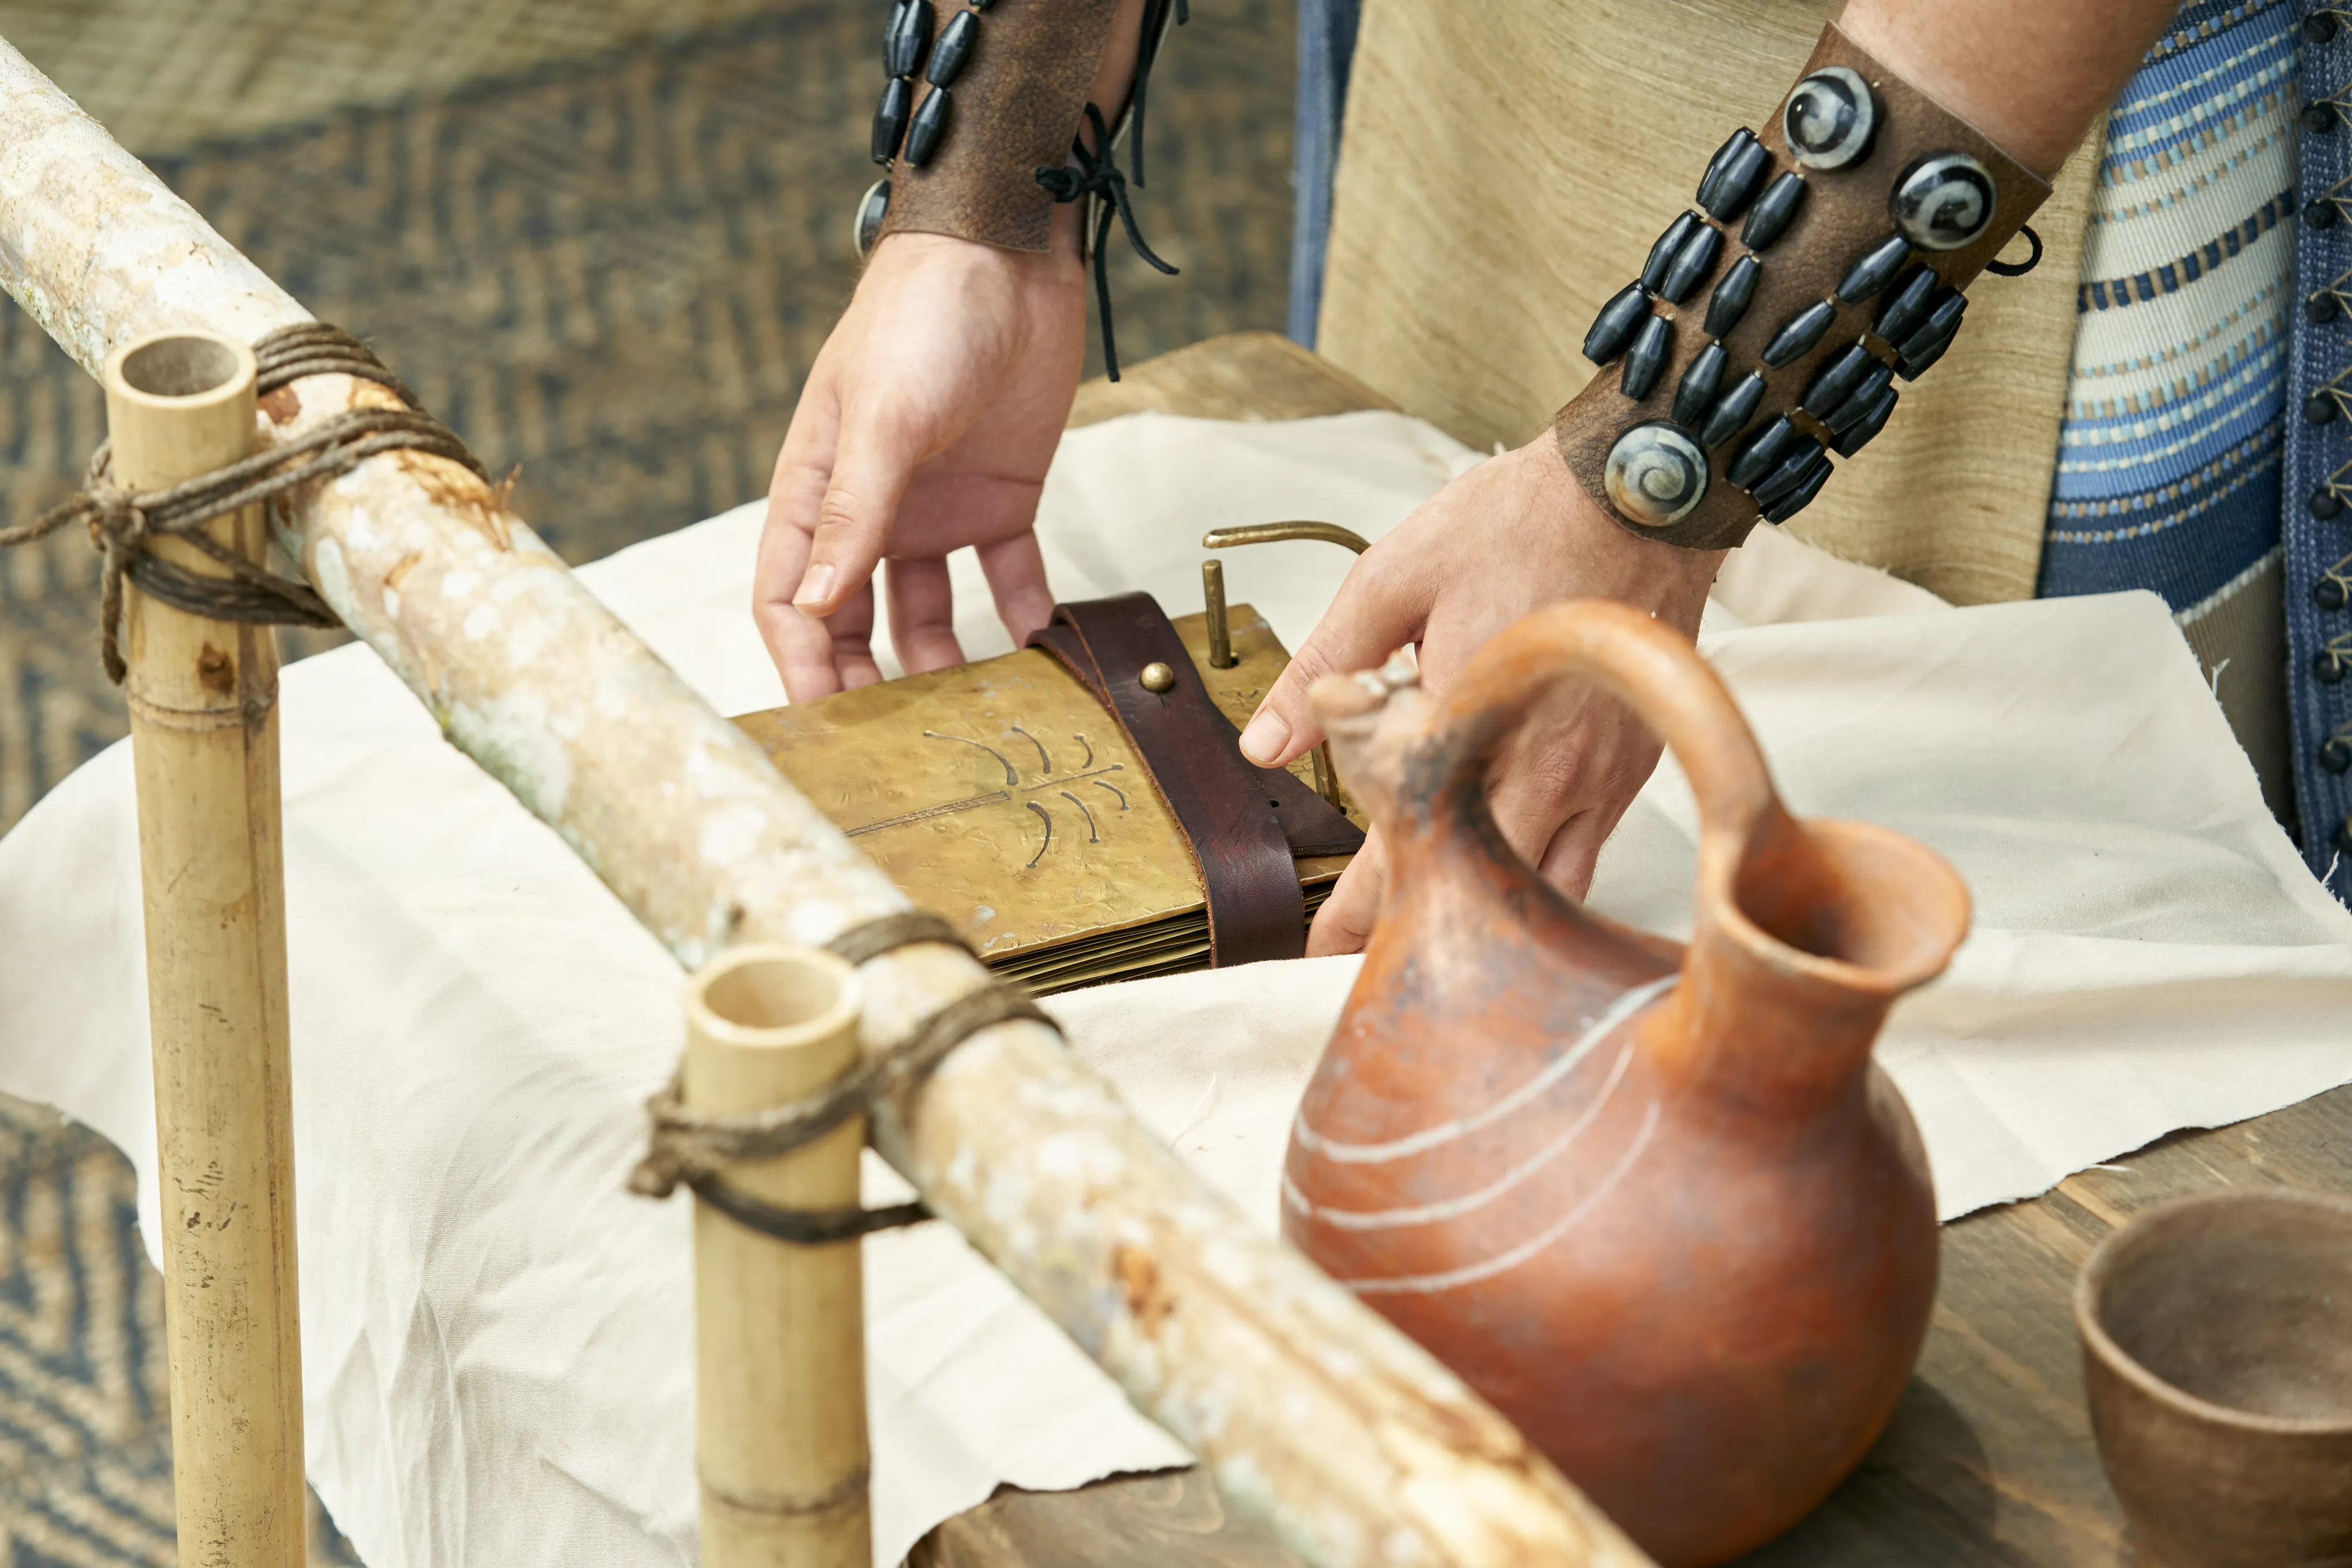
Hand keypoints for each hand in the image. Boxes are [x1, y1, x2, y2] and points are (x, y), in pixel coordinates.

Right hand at [755, 226, 1087, 699]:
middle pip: (853, 619)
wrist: (1010, 253)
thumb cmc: (922, 316)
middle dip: (867, 681)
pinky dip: (1023, 614)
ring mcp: (936, 506)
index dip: (801, 664)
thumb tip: (814, 606)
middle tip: (896, 745)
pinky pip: (1008, 575)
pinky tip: (1042, 653)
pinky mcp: (1002, 496)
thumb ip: (855, 514)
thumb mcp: (882, 418)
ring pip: (929, 611)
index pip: (789, 598)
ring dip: (945, 663)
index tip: (825, 727)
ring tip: (971, 715)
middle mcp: (871, 509)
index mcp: (816, 489)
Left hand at [1240, 436, 1724, 955]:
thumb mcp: (1393, 577)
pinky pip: (1586, 859)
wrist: (1642, 490)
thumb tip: (1264, 743)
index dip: (1351, 916)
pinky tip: (1511, 884)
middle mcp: (1541, 770)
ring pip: (1538, 895)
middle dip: (1416, 935)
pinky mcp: (1633, 768)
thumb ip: (1323, 665)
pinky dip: (1542, 884)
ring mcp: (1598, 778)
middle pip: (1472, 898)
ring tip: (1439, 938)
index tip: (1316, 951)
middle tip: (1365, 962)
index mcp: (1466, 726)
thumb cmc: (1521, 521)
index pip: (1400, 854)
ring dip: (1484, 920)